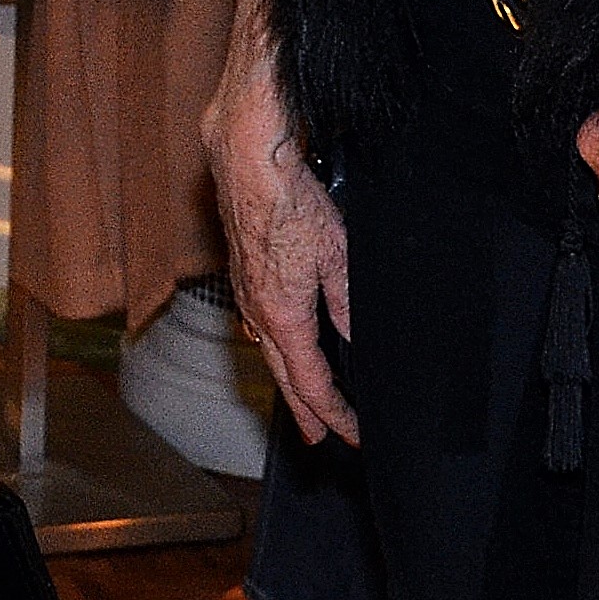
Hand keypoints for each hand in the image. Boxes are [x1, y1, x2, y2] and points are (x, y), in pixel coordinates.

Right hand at [204, 57, 357, 441]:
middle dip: (306, 410)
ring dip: (288, 379)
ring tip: (301, 398)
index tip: (353, 434)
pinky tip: (276, 341)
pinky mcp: (241, 272)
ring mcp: (245, 293)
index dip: (334, 414)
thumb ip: (347, 304)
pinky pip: (258, 325)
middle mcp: (259, 312)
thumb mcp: (337, 257)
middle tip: (319, 439)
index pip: (312, 382)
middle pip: (284, 376)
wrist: (246, 160)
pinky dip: (273, 347)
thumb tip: (357, 340)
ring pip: (269, 351)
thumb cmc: (290, 201)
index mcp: (285, 316)